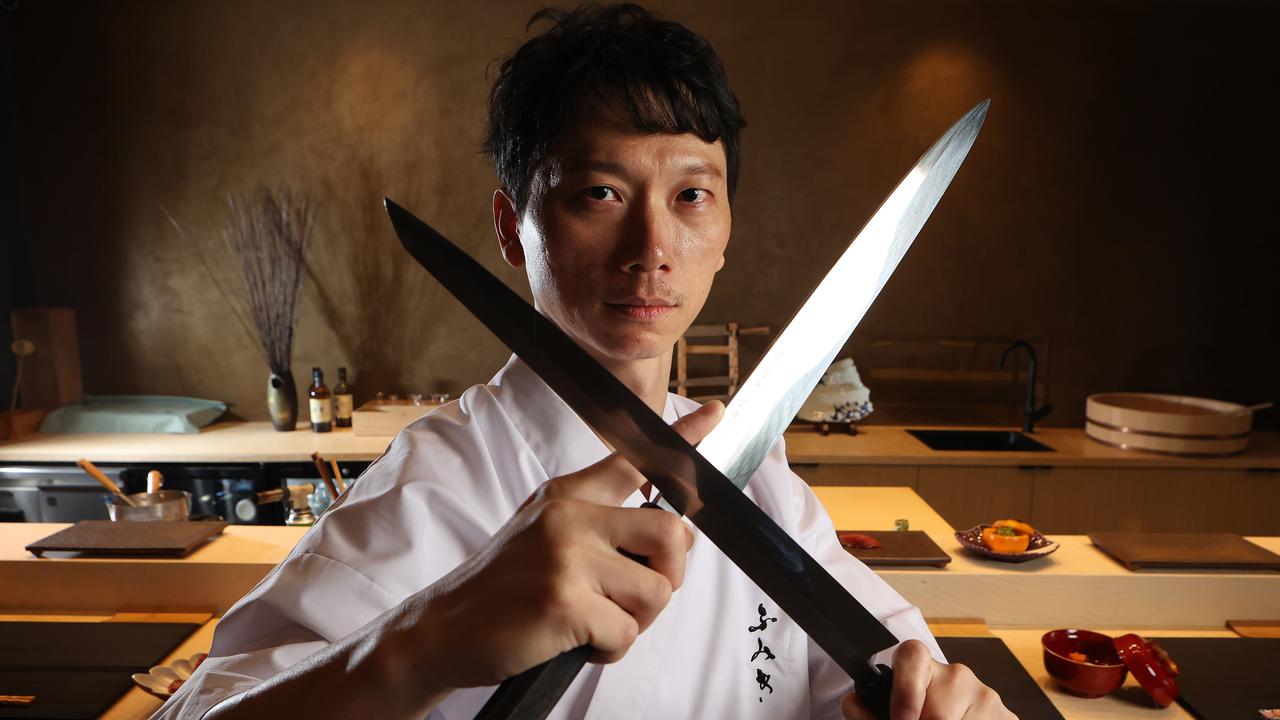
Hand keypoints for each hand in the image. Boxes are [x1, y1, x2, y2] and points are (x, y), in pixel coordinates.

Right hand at [413, 400, 724, 690]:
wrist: (440, 629)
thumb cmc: (500, 590)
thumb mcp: (540, 532)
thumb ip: (596, 522)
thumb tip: (670, 533)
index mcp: (567, 495)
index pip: (634, 459)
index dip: (684, 437)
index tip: (716, 412)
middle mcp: (570, 516)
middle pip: (672, 535)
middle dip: (666, 577)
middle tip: (630, 598)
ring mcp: (567, 557)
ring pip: (657, 590)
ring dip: (635, 621)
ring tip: (593, 623)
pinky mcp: (564, 602)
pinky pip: (627, 633)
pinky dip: (610, 650)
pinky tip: (576, 643)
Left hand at [841, 640, 1013, 719]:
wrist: (957, 714)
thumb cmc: (920, 714)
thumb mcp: (893, 711)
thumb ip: (872, 711)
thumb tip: (853, 704)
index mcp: (924, 667)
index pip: (911, 655)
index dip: (904, 691)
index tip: (900, 719)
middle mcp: (958, 675)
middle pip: (937, 710)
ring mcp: (986, 696)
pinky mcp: (1008, 717)